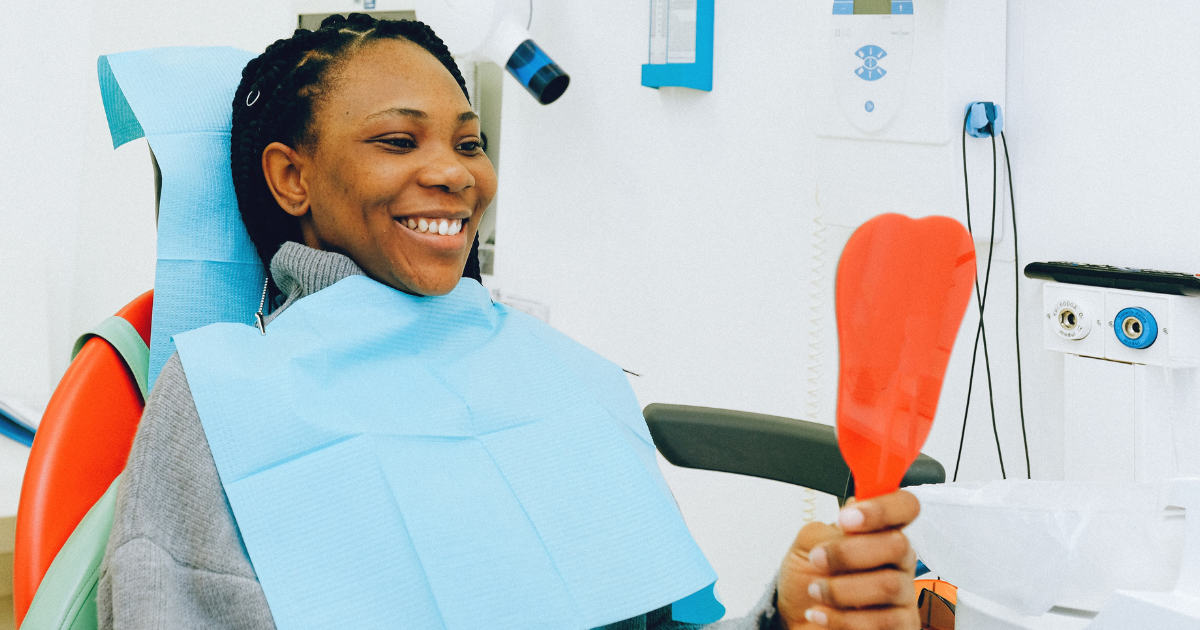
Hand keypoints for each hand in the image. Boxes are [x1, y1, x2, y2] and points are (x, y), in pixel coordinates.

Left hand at [775, 491, 920, 629]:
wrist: (796, 620)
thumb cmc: (806, 581)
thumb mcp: (807, 545)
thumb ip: (829, 529)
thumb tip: (850, 520)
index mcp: (879, 532)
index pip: (904, 506)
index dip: (882, 508)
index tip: (846, 519)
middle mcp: (896, 561)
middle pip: (898, 545)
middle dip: (849, 553)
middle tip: (818, 559)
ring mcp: (902, 594)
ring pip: (889, 585)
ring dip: (841, 589)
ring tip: (816, 591)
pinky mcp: (901, 626)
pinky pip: (882, 622)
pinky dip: (842, 619)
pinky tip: (822, 614)